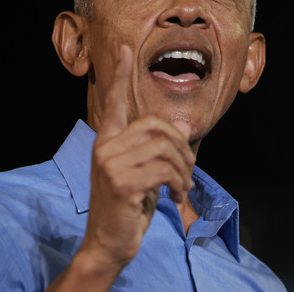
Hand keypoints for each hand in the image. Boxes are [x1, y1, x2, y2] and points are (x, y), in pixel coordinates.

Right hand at [81, 45, 195, 268]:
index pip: (113, 102)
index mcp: (107, 141)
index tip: (126, 50)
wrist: (108, 244)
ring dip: (184, 170)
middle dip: (182, 147)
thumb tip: (180, 129)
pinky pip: (165, 170)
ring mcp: (110, 164)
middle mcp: (105, 147)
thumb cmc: (127, 208)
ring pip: (165, 148)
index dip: (120, 75)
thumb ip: (153, 151)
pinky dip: (179, 184)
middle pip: (156, 125)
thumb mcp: (142, 174)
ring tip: (182, 187)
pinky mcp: (122, 182)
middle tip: (188, 171)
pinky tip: (176, 197)